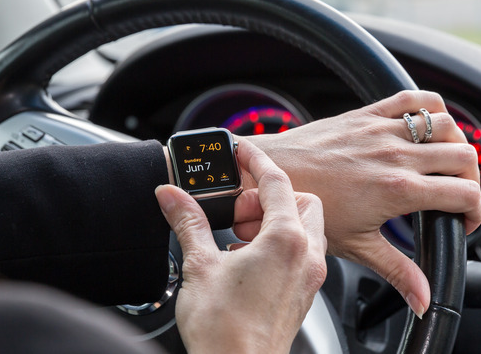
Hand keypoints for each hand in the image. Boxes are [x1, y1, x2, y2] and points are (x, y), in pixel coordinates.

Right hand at [155, 140, 326, 353]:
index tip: (242, 151)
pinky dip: (280, 243)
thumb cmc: (224, 330)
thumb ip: (188, 222)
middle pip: (301, 201)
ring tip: (239, 235)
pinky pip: (302, 252)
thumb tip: (172, 197)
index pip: (277, 182)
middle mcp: (306, 256)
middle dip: (270, 196)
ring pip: (306, 227)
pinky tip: (247, 258)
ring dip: (276, 220)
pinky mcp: (303, 294)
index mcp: (285, 240)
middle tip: (236, 208)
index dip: (256, 161)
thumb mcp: (199, 265)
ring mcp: (308, 277)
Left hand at [245, 90, 480, 317]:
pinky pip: (413, 98)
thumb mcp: (356, 245)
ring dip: (455, 143)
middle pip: (466, 157)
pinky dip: (430, 106)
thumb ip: (397, 270)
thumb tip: (423, 300)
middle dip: (472, 179)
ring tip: (444, 164)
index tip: (464, 220)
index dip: (476, 211)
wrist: (274, 172)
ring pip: (447, 124)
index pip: (465, 193)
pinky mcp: (368, 114)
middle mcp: (397, 155)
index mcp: (398, 190)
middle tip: (456, 195)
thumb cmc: (309, 206)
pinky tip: (428, 125)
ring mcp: (383, 131)